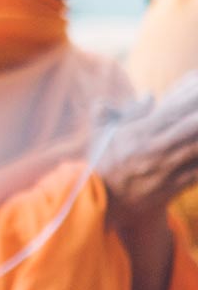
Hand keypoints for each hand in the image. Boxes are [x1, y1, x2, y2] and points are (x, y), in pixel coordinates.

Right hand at [99, 73, 197, 229]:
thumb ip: (119, 110)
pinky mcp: (178, 186)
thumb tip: (149, 95)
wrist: (106, 203)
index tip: (197, 86)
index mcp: (138, 135)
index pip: (173, 111)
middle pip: (192, 128)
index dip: (190, 98)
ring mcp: (168, 171)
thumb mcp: (101, 132)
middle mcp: (155, 152)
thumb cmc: (103, 162)